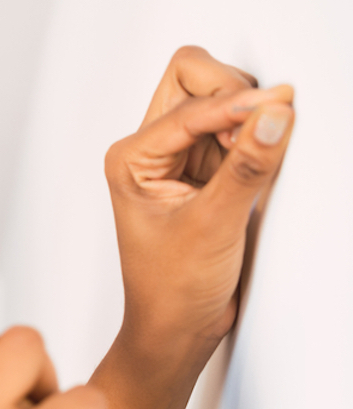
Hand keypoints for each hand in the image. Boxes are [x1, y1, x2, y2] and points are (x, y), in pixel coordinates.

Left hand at [105, 46, 293, 355]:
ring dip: (247, 116)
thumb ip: (246, 168)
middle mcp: (150, 151)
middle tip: (260, 128)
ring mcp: (181, 157)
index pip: (187, 103)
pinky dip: (256, 135)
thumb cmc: (171, 289)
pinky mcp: (209, 170)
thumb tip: (276, 114)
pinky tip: (262, 162)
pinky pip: (238, 129)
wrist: (176, 329)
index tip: (278, 108)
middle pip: (193, 79)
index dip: (234, 105)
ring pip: (218, 98)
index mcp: (130, 158)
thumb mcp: (213, 226)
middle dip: (233, 94)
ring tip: (257, 158)